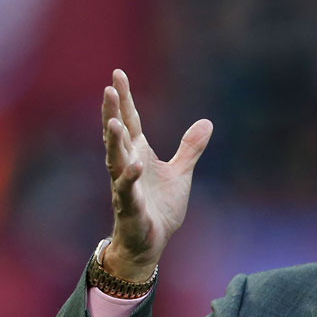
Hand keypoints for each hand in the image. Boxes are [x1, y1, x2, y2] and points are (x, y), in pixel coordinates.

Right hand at [100, 69, 212, 280]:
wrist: (151, 242)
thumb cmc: (160, 207)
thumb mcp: (181, 173)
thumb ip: (190, 148)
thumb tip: (207, 122)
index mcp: (138, 154)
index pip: (130, 121)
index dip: (125, 99)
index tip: (117, 75)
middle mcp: (127, 165)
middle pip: (118, 135)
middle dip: (113, 113)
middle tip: (109, 89)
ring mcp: (125, 185)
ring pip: (116, 159)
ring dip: (114, 141)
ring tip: (113, 122)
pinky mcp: (129, 206)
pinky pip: (127, 190)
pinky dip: (130, 177)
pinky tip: (135, 164)